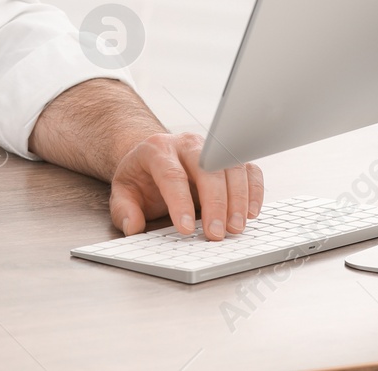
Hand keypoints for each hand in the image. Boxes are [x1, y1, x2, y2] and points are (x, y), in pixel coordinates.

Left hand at [107, 132, 262, 240]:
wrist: (156, 156)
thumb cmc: (142, 177)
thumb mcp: (123, 191)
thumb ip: (123, 210)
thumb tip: (133, 226)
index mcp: (157, 150)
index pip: (171, 174)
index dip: (179, 202)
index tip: (186, 229)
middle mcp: (186, 144)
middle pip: (206, 167)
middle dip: (214, 202)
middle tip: (216, 234)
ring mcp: (211, 148)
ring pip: (231, 166)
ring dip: (237, 199)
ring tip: (235, 228)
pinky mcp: (230, 157)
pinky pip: (248, 169)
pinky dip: (254, 191)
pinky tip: (251, 213)